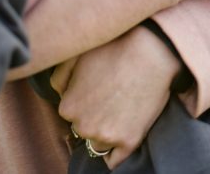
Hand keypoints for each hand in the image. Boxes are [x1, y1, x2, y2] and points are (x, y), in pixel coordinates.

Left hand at [51, 25, 182, 168]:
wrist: (150, 53)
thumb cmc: (113, 50)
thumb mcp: (76, 57)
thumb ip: (58, 78)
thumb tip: (59, 94)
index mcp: (68, 107)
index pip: (71, 113)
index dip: (84, 101)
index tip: (98, 91)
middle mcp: (83, 126)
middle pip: (84, 128)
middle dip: (93, 117)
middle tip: (110, 98)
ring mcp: (106, 136)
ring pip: (98, 144)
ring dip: (105, 133)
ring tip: (119, 112)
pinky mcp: (129, 142)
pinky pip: (114, 160)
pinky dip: (116, 152)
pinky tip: (121, 135)